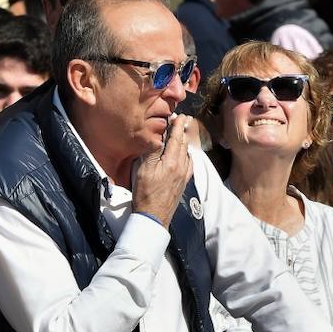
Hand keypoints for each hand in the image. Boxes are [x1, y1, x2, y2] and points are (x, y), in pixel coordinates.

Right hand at [132, 114, 192, 228]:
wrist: (154, 216)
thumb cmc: (145, 192)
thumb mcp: (144, 169)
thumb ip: (152, 151)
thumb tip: (158, 137)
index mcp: (172, 161)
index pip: (176, 138)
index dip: (178, 126)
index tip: (180, 115)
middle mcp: (181, 167)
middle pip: (183, 145)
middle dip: (183, 131)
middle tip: (183, 120)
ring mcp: (184, 176)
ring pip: (187, 154)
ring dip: (185, 142)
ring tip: (183, 134)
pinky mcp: (183, 183)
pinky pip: (189, 164)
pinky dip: (187, 155)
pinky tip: (185, 155)